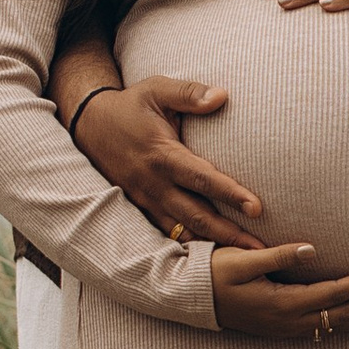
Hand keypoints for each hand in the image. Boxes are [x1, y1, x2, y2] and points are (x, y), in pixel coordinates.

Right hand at [72, 76, 264, 244]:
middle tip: (259, 250)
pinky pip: (166, 231)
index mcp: (162, 155)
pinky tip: (210, 255)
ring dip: (211, 244)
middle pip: (196, 215)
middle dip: (228, 233)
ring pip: (181, 229)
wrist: (89, 125)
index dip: (230, 194)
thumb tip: (222, 96)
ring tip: (242, 257)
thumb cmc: (129, 106)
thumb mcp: (156, 90)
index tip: (257, 208)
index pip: (202, 179)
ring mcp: (145, 199)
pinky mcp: (140, 206)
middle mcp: (154, 183)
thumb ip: (189, 93)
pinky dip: (188, 244)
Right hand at [211, 243, 348, 339]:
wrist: (190, 300)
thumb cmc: (214, 274)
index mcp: (283, 303)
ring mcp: (288, 328)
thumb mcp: (243, 260)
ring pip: (337, 326)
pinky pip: (325, 328)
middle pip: (344, 316)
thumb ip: (279, 256)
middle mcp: (290, 321)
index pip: (335, 294)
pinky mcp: (284, 328)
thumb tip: (312, 250)